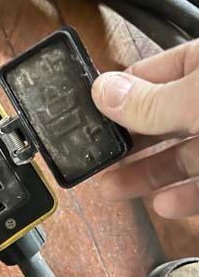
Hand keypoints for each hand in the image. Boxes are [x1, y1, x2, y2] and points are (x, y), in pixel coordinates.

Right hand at [92, 40, 198, 218]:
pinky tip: (164, 204)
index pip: (152, 73)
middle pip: (160, 120)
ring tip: (113, 188)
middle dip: (125, 142)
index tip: (89, 113)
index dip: (118, 93)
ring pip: (180, 157)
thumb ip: (151, 102)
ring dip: (145, 175)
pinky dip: (183, 197)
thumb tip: (103, 92)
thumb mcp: (198, 99)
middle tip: (95, 156)